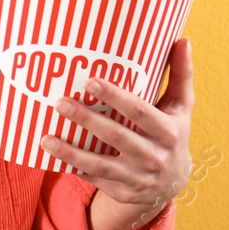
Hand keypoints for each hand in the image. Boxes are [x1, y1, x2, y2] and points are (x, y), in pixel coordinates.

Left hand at [41, 38, 194, 209]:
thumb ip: (181, 75)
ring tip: (46, 138)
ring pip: (100, 164)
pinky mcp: (121, 190)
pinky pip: (93, 178)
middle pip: (116, 136)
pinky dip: (73, 167)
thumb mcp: (181, 108)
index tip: (90, 81)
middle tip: (59, 102)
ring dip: (71, 152)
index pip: (139, 111)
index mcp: (168, 131)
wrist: (172, 183)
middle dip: (87, 119)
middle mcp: (153, 156)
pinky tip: (51, 156)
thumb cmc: (171, 133)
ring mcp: (136, 177)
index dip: (115, 97)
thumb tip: (183, 39)